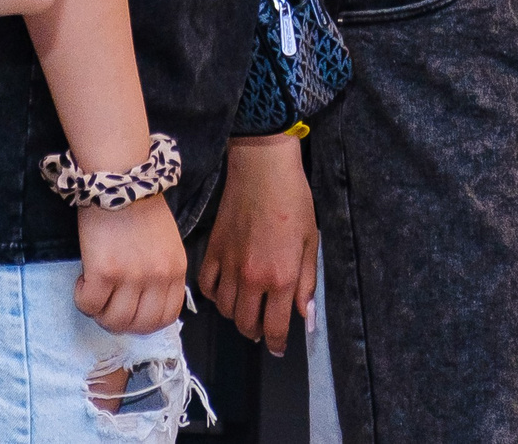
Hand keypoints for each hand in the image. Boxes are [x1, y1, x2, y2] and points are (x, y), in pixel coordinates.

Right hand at [72, 192, 188, 335]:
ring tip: (94, 290)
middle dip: (120, 321)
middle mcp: (158, 277)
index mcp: (176, 270)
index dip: (144, 322)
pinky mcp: (104, 271)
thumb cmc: (139, 207)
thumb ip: (161, 272)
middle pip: (140, 326)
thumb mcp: (165, 244)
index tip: (130, 310)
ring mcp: (132, 276)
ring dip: (99, 312)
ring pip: (114, 321)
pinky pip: (89, 305)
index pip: (166, 318)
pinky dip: (82, 298)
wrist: (120, 178)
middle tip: (107, 303)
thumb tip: (145, 302)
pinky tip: (83, 279)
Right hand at [197, 134, 316, 354]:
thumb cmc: (294, 201)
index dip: (277, 343)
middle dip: (257, 333)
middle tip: (264, 329)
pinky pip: (207, 287)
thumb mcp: (310, 242)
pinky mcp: (212, 251)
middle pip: (247, 324)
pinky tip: (226, 290)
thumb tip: (305, 315)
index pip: (276, 326)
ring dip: (237, 316)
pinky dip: (215, 295)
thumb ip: (307, 283)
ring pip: (226, 310)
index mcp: (281, 278)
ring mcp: (229, 266)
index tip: (278, 348)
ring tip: (247, 309)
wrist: (262, 169)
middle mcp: (252, 279)